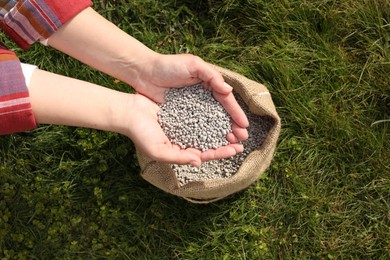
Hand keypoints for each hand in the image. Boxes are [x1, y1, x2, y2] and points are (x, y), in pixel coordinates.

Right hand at [125, 94, 244, 166]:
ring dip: (220, 129)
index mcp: (180, 152)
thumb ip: (179, 158)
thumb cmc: (141, 134)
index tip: (235, 150)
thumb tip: (199, 162)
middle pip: (209, 143)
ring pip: (206, 129)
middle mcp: (184, 141)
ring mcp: (183, 127)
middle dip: (225, 142)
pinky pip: (199, 115)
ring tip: (234, 126)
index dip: (220, 153)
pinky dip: (210, 115)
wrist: (129, 112)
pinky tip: (221, 111)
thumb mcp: (159, 150)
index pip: (204, 155)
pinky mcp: (181, 113)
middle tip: (242, 139)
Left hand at [130, 53, 248, 141]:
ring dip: (221, 134)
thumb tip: (229, 91)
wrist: (144, 72)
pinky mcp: (179, 116)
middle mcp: (202, 98)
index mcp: (208, 84)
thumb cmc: (169, 65)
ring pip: (209, 123)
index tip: (244, 125)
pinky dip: (203, 135)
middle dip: (232, 126)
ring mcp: (191, 108)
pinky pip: (194, 127)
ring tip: (231, 144)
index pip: (225, 101)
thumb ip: (211, 75)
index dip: (235, 113)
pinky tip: (210, 144)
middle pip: (220, 114)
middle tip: (242, 139)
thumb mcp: (193, 64)